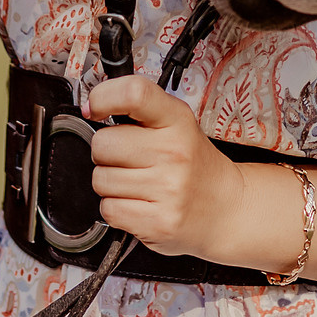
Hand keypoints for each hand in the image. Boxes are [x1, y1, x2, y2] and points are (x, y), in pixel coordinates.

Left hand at [87, 78, 268, 263]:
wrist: (226, 208)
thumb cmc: (194, 164)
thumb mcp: (177, 124)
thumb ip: (140, 110)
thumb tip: (91, 107)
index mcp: (177, 121)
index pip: (134, 94)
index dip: (103, 97)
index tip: (95, 108)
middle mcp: (174, 153)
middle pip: (103, 144)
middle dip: (106, 153)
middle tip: (128, 158)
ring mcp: (167, 189)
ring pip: (100, 179)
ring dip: (111, 183)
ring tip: (137, 183)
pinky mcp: (158, 222)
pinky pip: (108, 209)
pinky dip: (116, 208)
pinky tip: (138, 203)